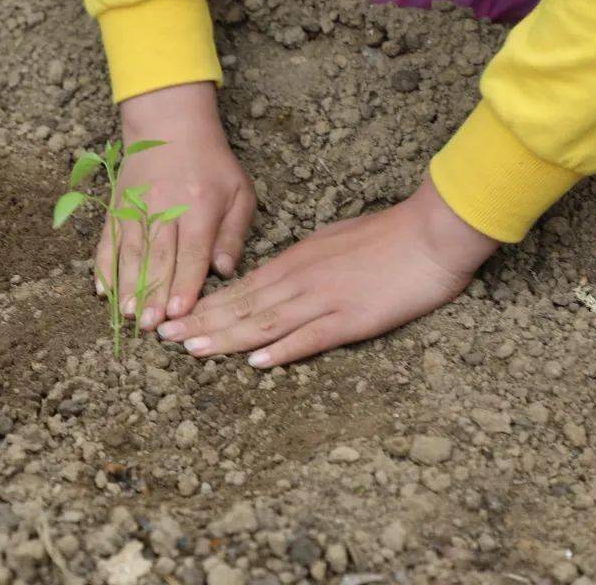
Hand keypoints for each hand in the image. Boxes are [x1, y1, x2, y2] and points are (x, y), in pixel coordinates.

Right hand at [96, 82, 255, 329]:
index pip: (191, 251)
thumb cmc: (212, 165)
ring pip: (130, 251)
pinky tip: (102, 289)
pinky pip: (107, 239)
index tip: (179, 311)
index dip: (184, 283)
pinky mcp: (117, 206)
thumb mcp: (239, 192)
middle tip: (150, 325)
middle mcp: (163, 207)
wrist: (170, 126)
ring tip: (127, 314)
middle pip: (158, 256)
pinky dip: (103, 265)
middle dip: (153, 293)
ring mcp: (136, 206)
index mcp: (199, 206)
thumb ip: (234, 233)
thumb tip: (226, 270)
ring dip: (127, 285)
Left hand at [157, 177, 499, 366]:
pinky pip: (312, 336)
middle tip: (163, 336)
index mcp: (295, 261)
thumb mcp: (333, 242)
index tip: (175, 317)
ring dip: (226, 337)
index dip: (205, 305)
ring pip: (265, 321)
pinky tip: (258, 362)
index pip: (240, 288)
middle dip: (200, 321)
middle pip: (242, 306)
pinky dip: (283, 349)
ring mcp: (325, 299)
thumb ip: (303, 263)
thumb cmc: (386, 236)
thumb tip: (279, 279)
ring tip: (192, 350)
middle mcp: (301, 280)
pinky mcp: (352, 318)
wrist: (432, 233)